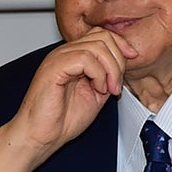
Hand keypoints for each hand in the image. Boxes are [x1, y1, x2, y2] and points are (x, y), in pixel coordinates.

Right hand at [0, 27, 133, 171]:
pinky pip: (85, 58)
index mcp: (73, 57)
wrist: (40, 137)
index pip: (101, 35)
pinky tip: (97, 88)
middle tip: (116, 84)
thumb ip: (107, 75)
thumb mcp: (96, 93)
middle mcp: (65, 54)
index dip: (120, 44)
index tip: (132, 58)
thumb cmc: (61, 121)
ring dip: (110, 69)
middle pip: (102, 36)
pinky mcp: (53, 68)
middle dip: (118, 59)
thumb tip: (124, 63)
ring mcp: (58, 59)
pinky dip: (99, 73)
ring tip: (108, 89)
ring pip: (97, 46)